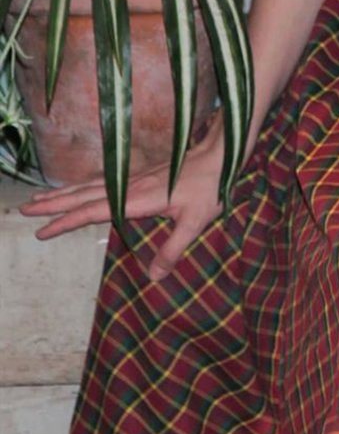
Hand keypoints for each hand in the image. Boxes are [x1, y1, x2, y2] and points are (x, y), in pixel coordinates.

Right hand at [18, 116, 228, 280]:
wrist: (219, 155)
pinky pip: (103, 179)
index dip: (66, 221)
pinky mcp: (140, 174)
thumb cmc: (209, 188)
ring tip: (39, 198)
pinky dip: (83, 184)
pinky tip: (78, 188)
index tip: (43, 231)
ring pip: (90, 185)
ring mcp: (133, 177)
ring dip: (64, 192)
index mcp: (138, 198)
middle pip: (83, 195)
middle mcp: (129, 185)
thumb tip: (153, 278)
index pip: (93, 210)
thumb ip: (173, 249)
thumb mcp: (195, 222)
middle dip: (54, 203)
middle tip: (24, 210)